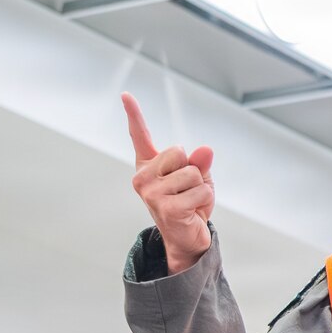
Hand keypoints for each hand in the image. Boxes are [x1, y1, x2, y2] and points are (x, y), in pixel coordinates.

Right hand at [123, 92, 213, 273]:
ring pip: (193, 173)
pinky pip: (200, 190)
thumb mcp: (198, 178)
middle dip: (193, 170)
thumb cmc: (190, 204)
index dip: (134, 114)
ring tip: (190, 202)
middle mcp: (143, 177)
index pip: (140, 136)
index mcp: (148, 166)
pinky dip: (204, 200)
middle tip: (187, 190)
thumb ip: (199, 162)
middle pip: (179, 152)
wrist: (188, 238)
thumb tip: (205, 149)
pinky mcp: (165, 207)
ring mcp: (151, 193)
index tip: (126, 94)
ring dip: (201, 188)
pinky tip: (193, 211)